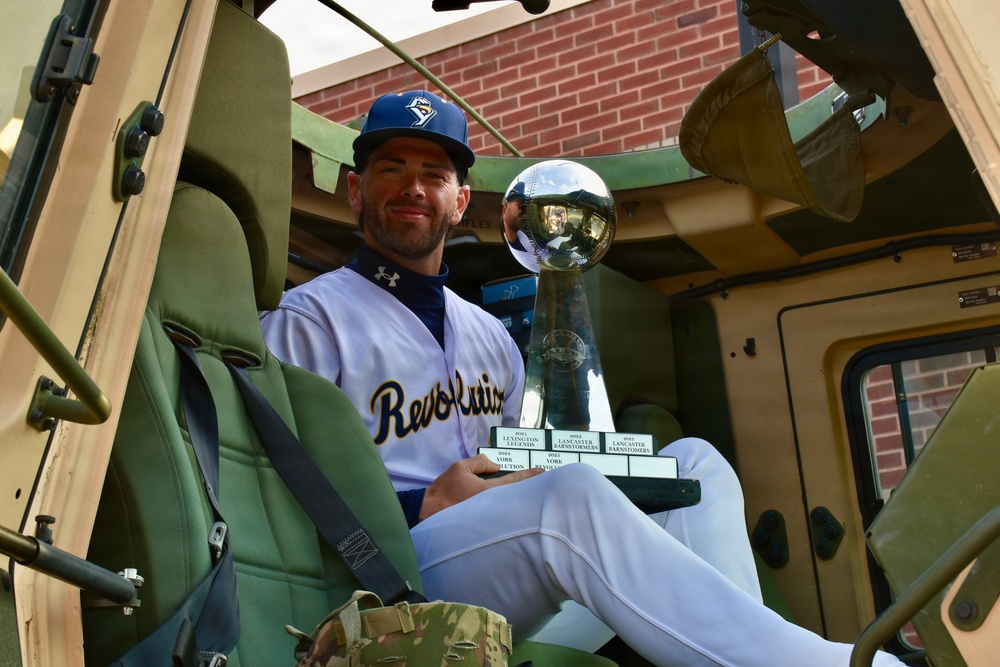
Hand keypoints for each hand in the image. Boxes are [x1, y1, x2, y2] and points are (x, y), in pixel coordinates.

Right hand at [419, 454, 543, 520]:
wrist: (429, 514)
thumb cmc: (444, 491)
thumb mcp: (459, 468)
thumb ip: (480, 463)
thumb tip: (495, 467)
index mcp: (488, 490)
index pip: (514, 481)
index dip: (530, 476)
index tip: (544, 472)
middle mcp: (492, 505)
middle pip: (517, 496)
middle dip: (530, 490)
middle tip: (546, 484)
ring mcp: (489, 516)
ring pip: (510, 505)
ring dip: (520, 499)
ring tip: (532, 494)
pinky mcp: (483, 524)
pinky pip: (500, 513)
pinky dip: (509, 506)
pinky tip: (512, 505)